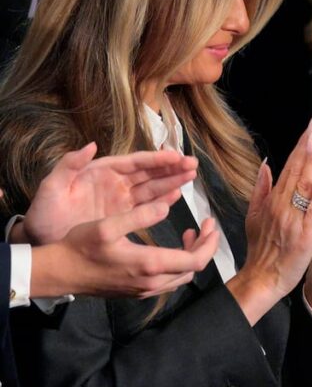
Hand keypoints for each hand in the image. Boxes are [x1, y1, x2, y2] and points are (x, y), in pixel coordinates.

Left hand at [18, 144, 198, 244]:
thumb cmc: (45, 213)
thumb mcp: (52, 186)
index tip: (175, 156)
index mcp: (100, 172)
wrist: (43, 241)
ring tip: (191, 176)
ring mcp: (121, 201)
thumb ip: (69, 164)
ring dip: (171, 182)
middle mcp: (115, 184)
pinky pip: (147, 207)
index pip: (134, 162)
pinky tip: (176, 197)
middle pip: (148, 173)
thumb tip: (91, 146)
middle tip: (192, 164)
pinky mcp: (124, 218)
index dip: (156, 159)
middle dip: (171, 168)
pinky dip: (162, 202)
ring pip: (152, 189)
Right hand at [30, 201, 219, 298]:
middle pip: (194, 268)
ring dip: (191, 256)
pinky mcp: (139, 292)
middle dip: (204, 247)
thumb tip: (166, 207)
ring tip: (189, 234)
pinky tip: (169, 249)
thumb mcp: (108, 226)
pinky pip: (169, 280)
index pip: (196, 259)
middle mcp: (153, 281)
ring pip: (182, 276)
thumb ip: (139, 216)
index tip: (210, 224)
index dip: (210, 242)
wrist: (61, 273)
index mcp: (150, 264)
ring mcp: (146, 289)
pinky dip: (177, 264)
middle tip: (204, 226)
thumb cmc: (81, 247)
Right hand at [227, 118, 311, 324]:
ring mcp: (293, 219)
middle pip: (296, 171)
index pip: (289, 167)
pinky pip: (311, 212)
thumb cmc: (261, 250)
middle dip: (306, 146)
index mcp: (273, 200)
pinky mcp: (304, 235)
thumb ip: (261, 190)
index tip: (310, 129)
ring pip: (302, 186)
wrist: (262, 277)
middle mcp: (282, 206)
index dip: (300, 147)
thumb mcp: (254, 216)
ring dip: (310, 163)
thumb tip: (266, 165)